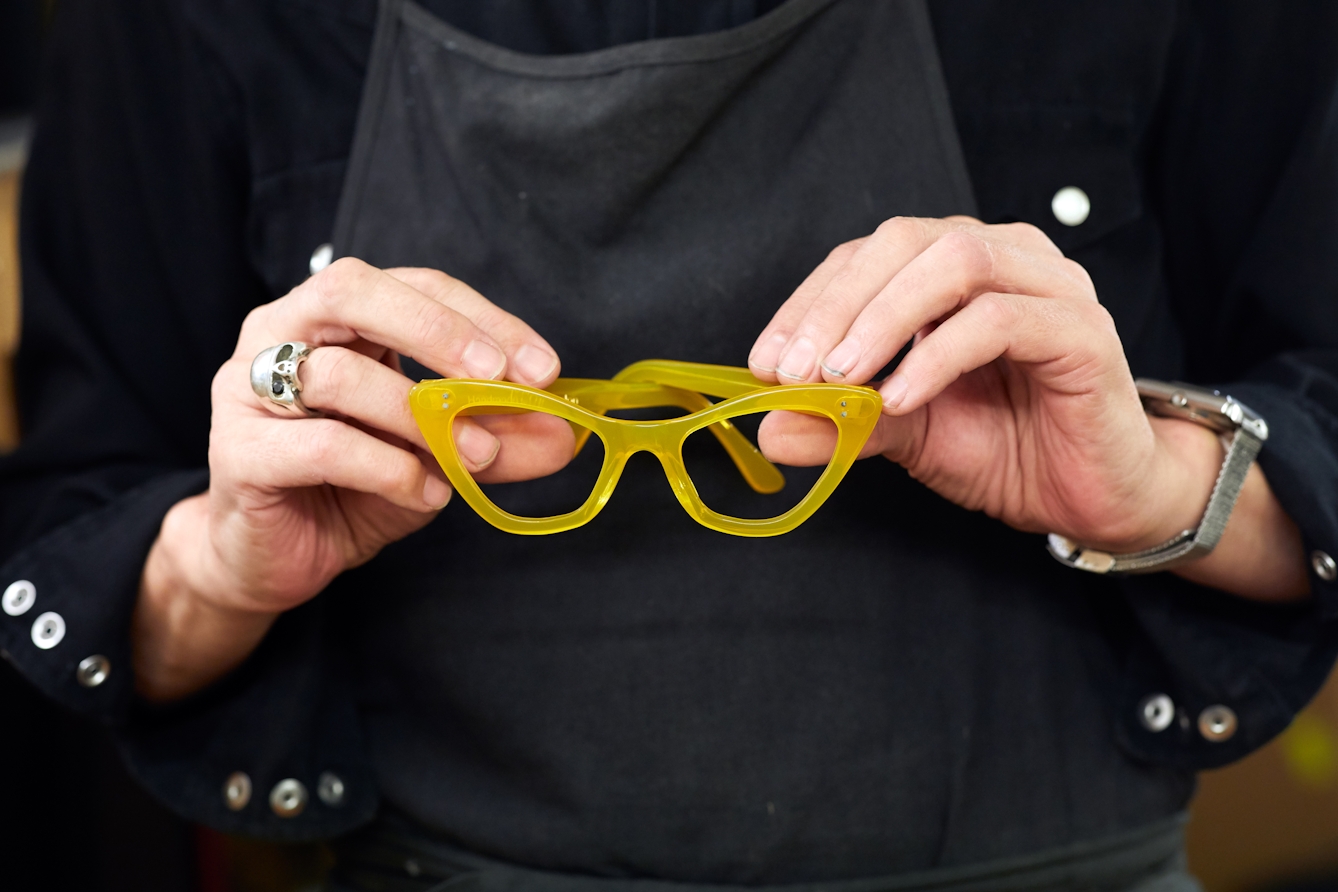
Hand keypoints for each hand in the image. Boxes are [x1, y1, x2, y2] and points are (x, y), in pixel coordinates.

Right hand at [134, 259, 571, 698]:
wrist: (275, 560)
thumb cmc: (353, 488)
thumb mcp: (440, 456)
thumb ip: (496, 436)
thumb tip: (564, 432)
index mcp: (335, 317)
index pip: (414, 286)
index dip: (483, 318)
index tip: (543, 369)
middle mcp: (281, 333)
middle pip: (353, 290)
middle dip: (438, 330)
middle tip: (499, 378)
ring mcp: (248, 388)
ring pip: (338, 373)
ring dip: (422, 417)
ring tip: (473, 458)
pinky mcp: (237, 452)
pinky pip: (322, 444)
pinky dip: (387, 468)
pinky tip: (423, 491)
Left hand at [748, 217, 1307, 599]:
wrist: (1092, 496)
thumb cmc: (1006, 447)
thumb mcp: (903, 433)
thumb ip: (841, 421)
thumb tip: (768, 428)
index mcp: (952, 270)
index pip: (866, 257)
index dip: (808, 302)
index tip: (765, 362)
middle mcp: (1002, 258)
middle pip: (904, 242)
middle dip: (836, 304)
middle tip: (792, 371)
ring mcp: (1047, 288)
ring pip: (954, 261)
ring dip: (883, 318)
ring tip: (841, 378)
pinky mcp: (1082, 331)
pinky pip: (999, 320)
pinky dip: (937, 355)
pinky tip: (900, 396)